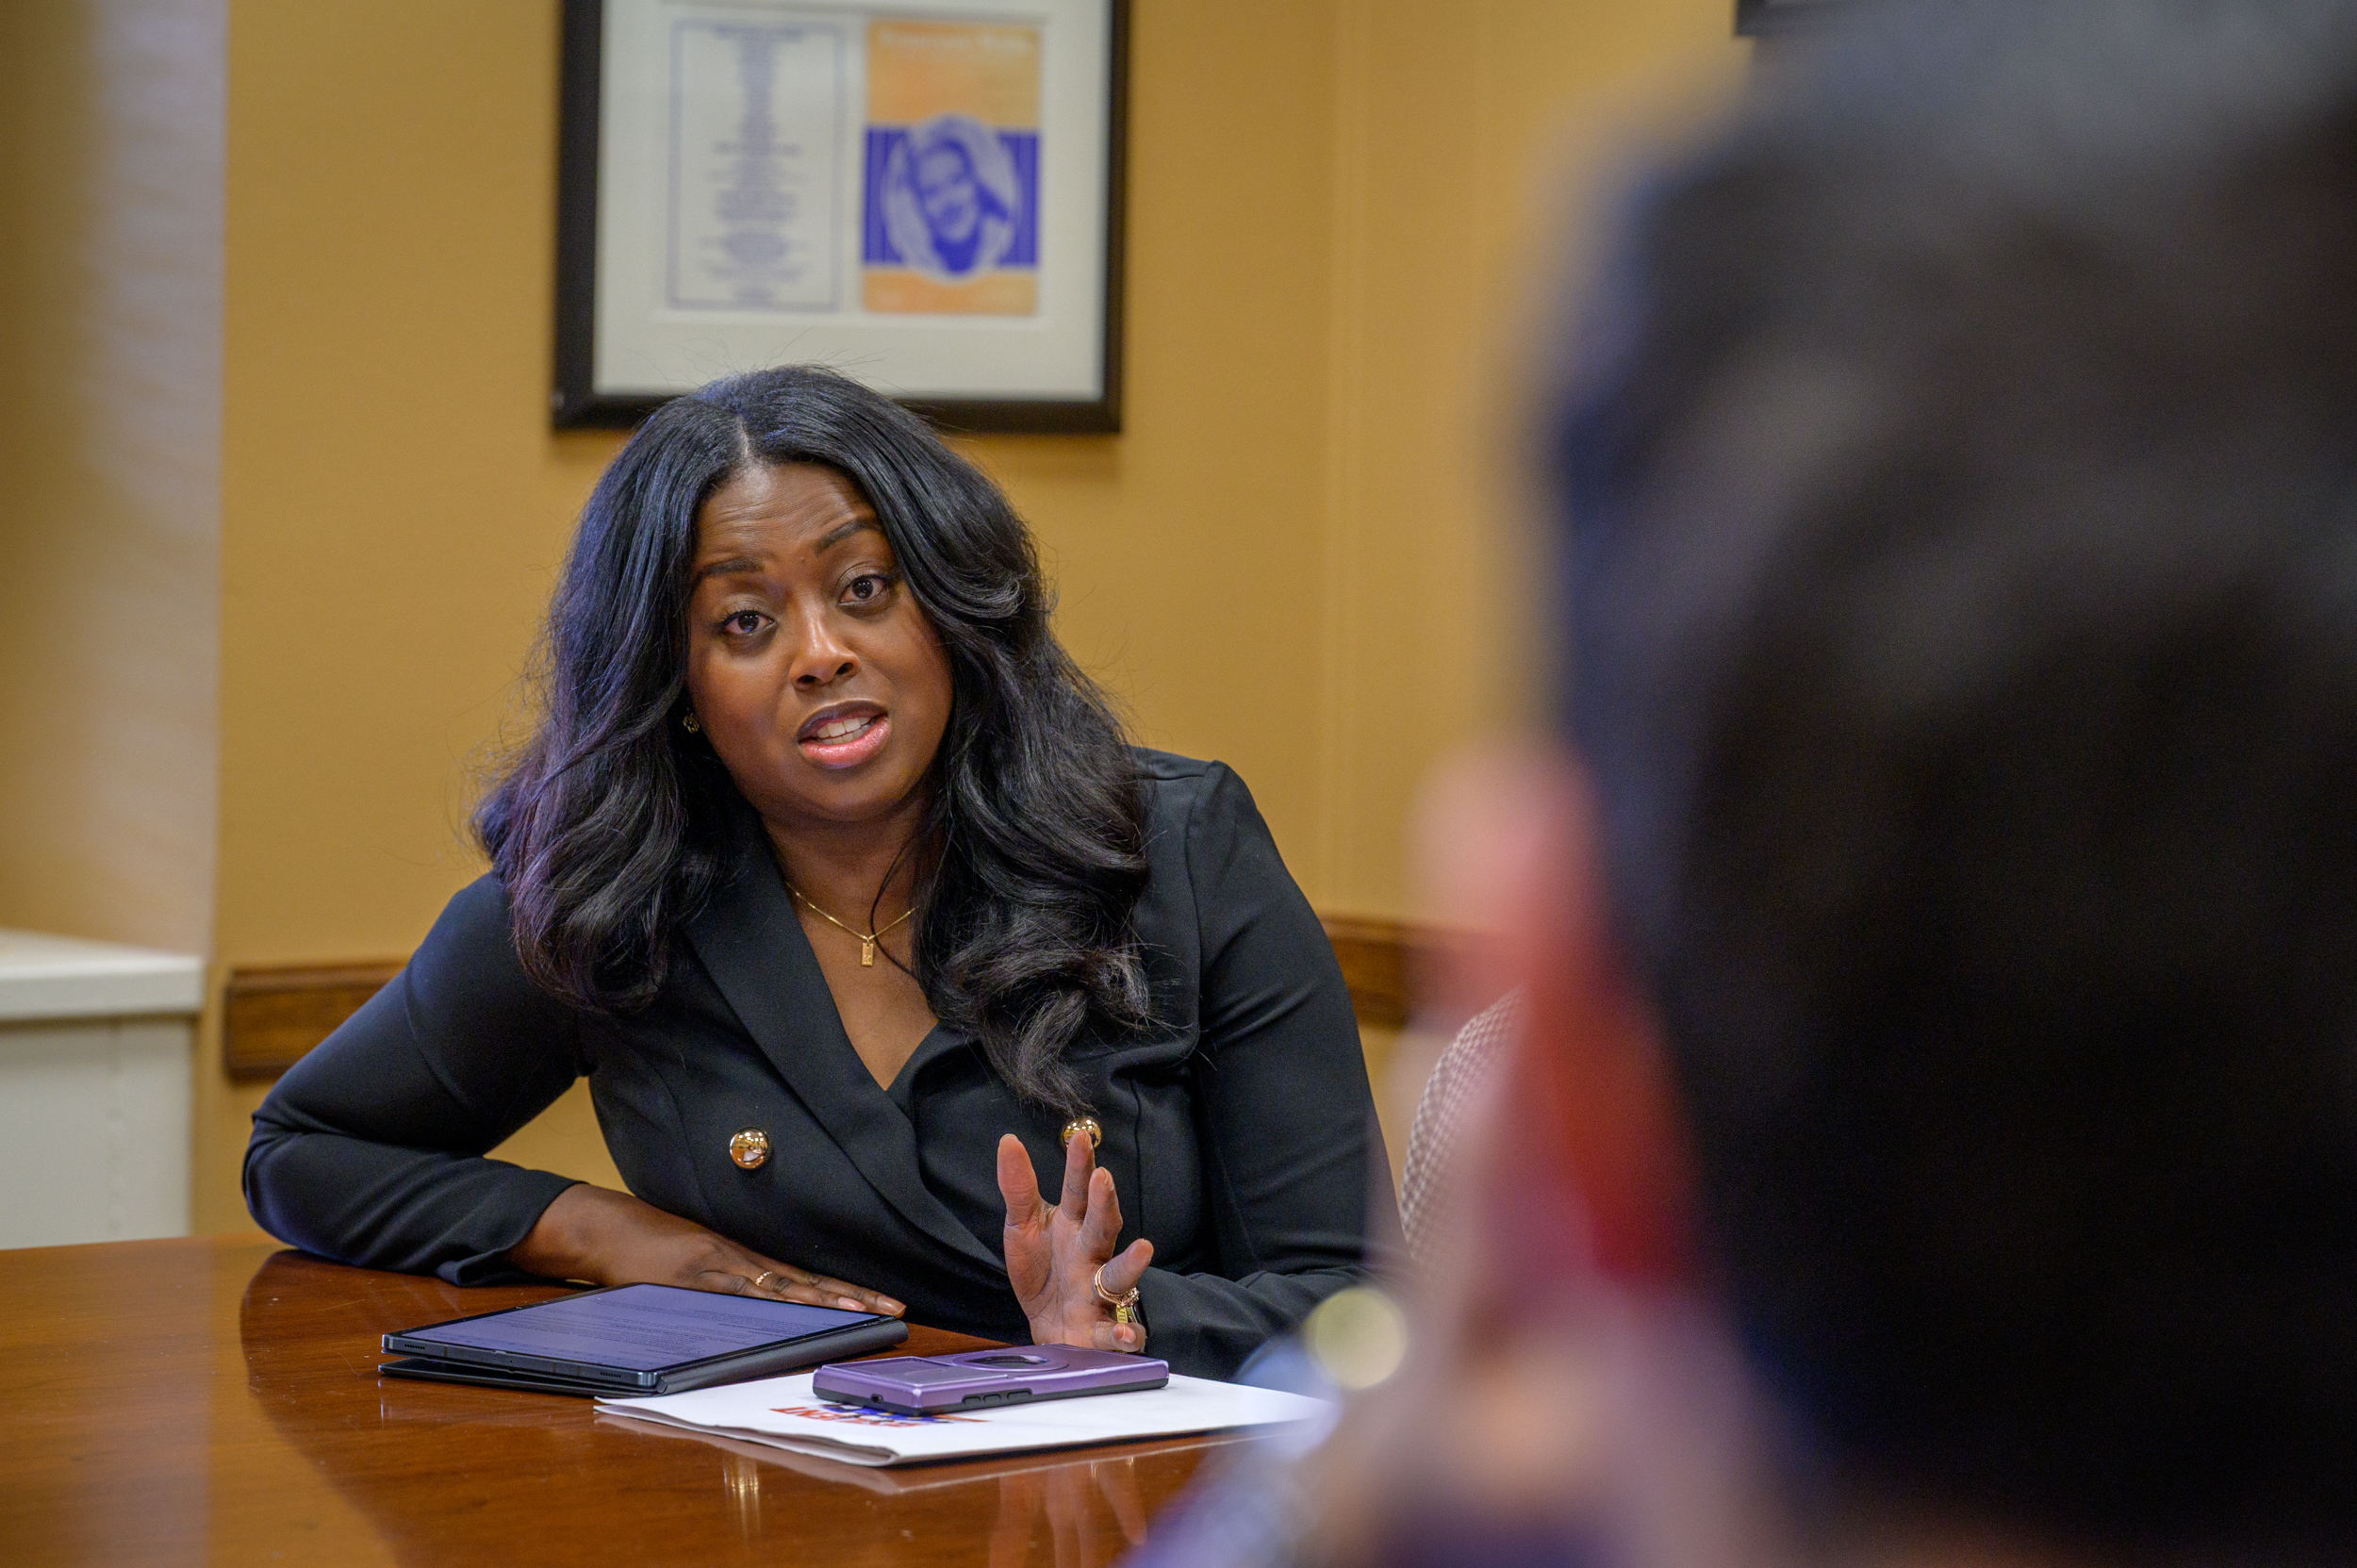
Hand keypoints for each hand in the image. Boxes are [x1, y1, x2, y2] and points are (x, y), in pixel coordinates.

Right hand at [507, 1183, 903, 1315]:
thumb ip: (723, 1279)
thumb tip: (756, 1302)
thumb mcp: (692, 1262)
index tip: (878, 1301)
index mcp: (742, 1255)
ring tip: (859, 1311)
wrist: (604, 1225)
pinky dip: (767, 1300)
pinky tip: (792, 1308)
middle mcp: (738, 1257)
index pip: (803, 1276)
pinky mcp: (692, 1275)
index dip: (842, 1289)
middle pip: (805, 1280)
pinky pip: (737, 1290)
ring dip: (822, 1299)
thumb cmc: (645, 1243)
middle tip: (894, 1307)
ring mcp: (717, 1265)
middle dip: (851, 1295)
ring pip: (781, 1286)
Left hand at [997, 1131, 1152, 1352]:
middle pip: (1102, 1226)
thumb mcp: (1022, 1225)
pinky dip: (1125, 1336)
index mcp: (1072, 1225)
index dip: (1079, 1165)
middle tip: (1104, 1179)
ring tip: (1144, 1248)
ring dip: (1130, 1264)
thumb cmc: (1040, 1268)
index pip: (1077, 1191)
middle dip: (1105, 1204)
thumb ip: (1017, 1186)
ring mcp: (1097, 1290)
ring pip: (1117, 1275)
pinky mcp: (1098, 1329)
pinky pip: (1115, 1333)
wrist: (1045, 1325)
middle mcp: (1091, 1253)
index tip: (1080, 1136)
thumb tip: (1008, 1140)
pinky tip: (1125, 1336)